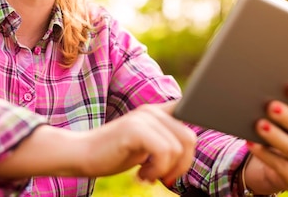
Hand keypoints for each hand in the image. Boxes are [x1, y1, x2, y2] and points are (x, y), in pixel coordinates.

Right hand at [0, 101, 195, 184]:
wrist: (81, 154)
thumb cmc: (114, 153)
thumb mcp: (146, 145)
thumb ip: (166, 139)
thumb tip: (190, 144)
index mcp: (157, 112)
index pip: (191, 109)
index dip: (205, 120)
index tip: (201, 141)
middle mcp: (152, 110)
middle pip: (189, 138)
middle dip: (181, 165)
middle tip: (162, 177)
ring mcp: (143, 117)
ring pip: (177, 148)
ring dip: (165, 170)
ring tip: (146, 175)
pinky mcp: (134, 129)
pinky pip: (163, 152)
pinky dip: (156, 170)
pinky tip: (140, 175)